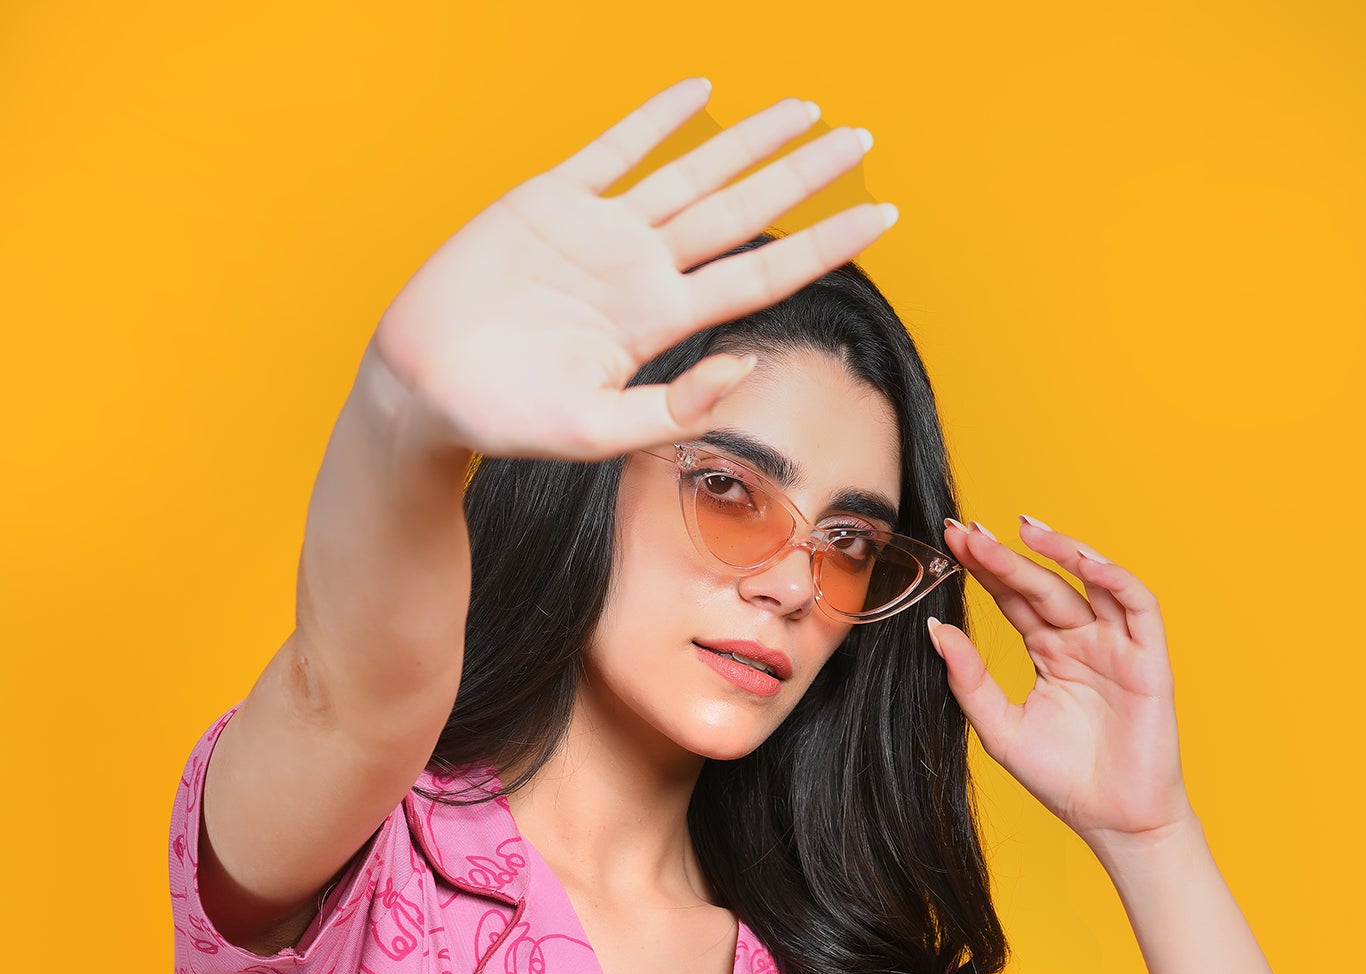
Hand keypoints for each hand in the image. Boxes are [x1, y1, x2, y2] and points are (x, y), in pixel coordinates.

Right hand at [371, 78, 893, 461]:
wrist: (424, 390)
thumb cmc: (506, 422)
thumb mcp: (597, 431)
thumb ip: (675, 408)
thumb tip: (748, 369)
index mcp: (659, 324)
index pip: (761, 276)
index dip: (824, 245)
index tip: (883, 219)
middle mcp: (642, 272)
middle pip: (742, 213)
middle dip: (803, 176)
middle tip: (861, 140)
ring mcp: (599, 232)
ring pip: (692, 173)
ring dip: (747, 140)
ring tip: (804, 110)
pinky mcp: (550, 201)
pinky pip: (614, 148)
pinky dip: (656, 117)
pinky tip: (700, 92)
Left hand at [928, 518, 1193, 850]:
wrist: (1114, 821)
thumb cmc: (1062, 780)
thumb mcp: (1001, 730)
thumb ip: (970, 682)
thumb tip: (936, 632)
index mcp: (1049, 653)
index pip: (1014, 600)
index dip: (986, 572)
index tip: (952, 545)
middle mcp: (1082, 641)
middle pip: (1043, 585)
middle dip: (1007, 557)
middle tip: (970, 533)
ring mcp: (1117, 646)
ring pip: (1090, 582)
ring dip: (1060, 552)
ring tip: (1022, 528)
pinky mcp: (1149, 658)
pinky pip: (1137, 604)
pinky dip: (1114, 578)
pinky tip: (1083, 561)